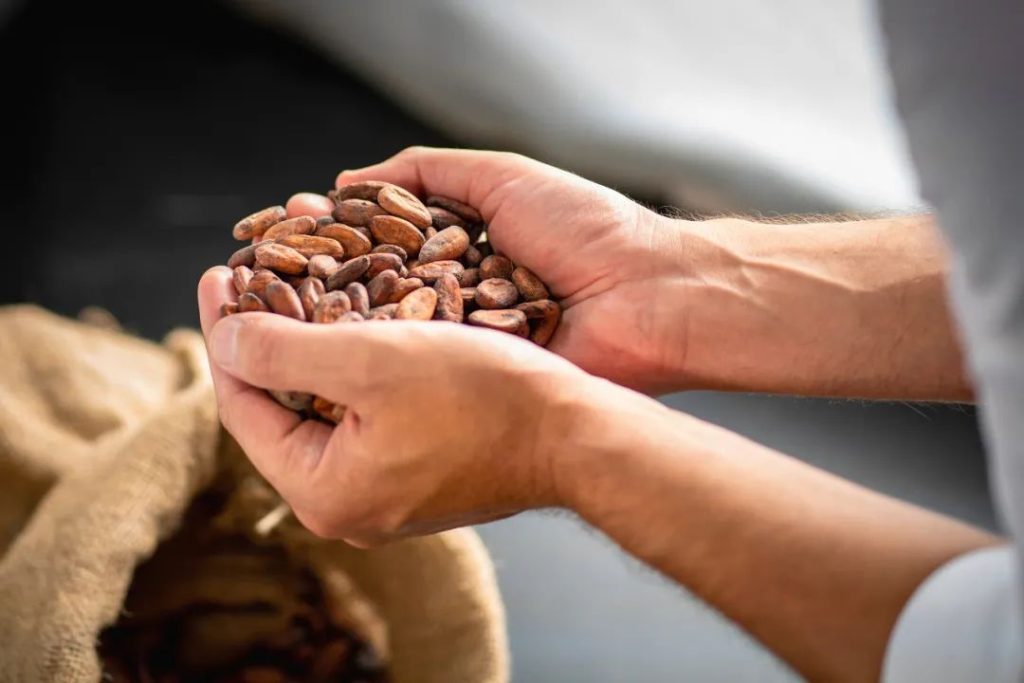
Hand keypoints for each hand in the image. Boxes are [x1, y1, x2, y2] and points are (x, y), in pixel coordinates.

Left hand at [198, 267, 595, 544]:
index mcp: (324, 491)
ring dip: (307, 347)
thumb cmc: (482, 397)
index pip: (243, 407)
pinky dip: (349, 368)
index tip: (218, 273)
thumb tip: (226, 338)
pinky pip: (362, 416)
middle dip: (264, 337)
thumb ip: (283, 351)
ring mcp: (386, 494)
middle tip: (249, 276)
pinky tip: (351, 322)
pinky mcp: (420, 474)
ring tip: (294, 284)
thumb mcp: (370, 361)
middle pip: (280, 410)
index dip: (224, 334)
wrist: (576, 435)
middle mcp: (348, 506)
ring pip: (323, 409)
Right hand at [287, 147, 694, 393]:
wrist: (649, 296)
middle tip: (245, 279)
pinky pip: (413, 379)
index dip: (319, 241)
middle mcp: (448, 302)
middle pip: (364, 296)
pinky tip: (319, 359)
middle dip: (305, 287)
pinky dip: (368, 367)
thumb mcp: (499, 177)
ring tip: (264, 316)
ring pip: (379, 341)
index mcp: (454, 251)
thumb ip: (423, 172)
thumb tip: (345, 183)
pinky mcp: (475, 387)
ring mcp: (460, 348)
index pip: (369, 245)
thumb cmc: (585, 229)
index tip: (270, 230)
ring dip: (323, 330)